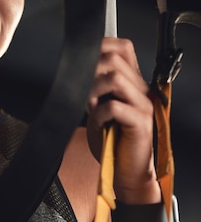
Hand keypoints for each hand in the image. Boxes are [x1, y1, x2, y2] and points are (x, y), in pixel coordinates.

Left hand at [87, 37, 160, 203]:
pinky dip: (98, 114)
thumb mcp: (101, 109)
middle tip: (85, 94)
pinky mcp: (139, 123)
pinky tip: (98, 123)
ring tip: (91, 108)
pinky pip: (114, 107)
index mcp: (134, 84)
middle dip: (91, 73)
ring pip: (115, 78)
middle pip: (115, 59)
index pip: (123, 48)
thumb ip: (96, 88)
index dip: (100, 48)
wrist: (127, 173)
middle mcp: (141, 91)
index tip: (84, 65)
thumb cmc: (112, 143)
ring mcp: (142, 105)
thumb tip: (78, 70)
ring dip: (94, 91)